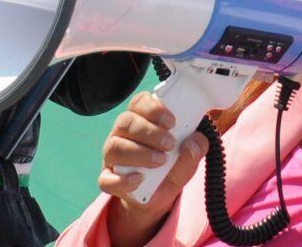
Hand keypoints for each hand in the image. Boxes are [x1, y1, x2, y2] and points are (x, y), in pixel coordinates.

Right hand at [101, 91, 209, 239]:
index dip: (153, 108)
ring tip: (160, 161)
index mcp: (142, 120)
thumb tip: (194, 141)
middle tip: (169, 143)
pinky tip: (139, 180)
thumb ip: (195, 149)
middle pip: (126, 121)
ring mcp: (112, 157)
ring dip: (139, 152)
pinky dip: (122, 180)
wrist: (158, 198)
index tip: (172, 122)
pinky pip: (106, 179)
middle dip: (149, 131)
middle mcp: (123, 134)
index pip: (139, 102)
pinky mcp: (108, 179)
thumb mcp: (188, 160)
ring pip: (114, 146)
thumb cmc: (171, 168)